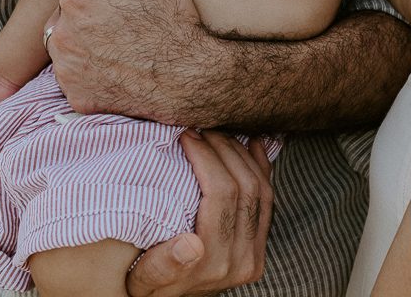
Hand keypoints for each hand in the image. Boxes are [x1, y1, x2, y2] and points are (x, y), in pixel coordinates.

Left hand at [48, 0, 210, 122]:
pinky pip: (76, 73)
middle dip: (91, 0)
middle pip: (71, 5)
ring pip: (68, 39)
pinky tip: (114, 61)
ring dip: (84, 32)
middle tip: (123, 6)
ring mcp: (67, 68)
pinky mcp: (76, 95)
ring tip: (116, 33)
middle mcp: (62, 33)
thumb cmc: (171, 18)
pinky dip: (89, 66)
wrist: (188, 76)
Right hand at [127, 131, 273, 296]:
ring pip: (261, 189)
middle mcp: (241, 260)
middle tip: (200, 128)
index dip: (206, 157)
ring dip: (240, 154)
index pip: (221, 195)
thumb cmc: (145, 284)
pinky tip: (251, 143)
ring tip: (216, 133)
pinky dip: (261, 166)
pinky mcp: (260, 246)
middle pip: (244, 187)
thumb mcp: (141, 281)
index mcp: (212, 264)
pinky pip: (269, 198)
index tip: (186, 134)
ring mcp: (255, 253)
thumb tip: (191, 244)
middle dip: (222, 148)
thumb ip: (161, 266)